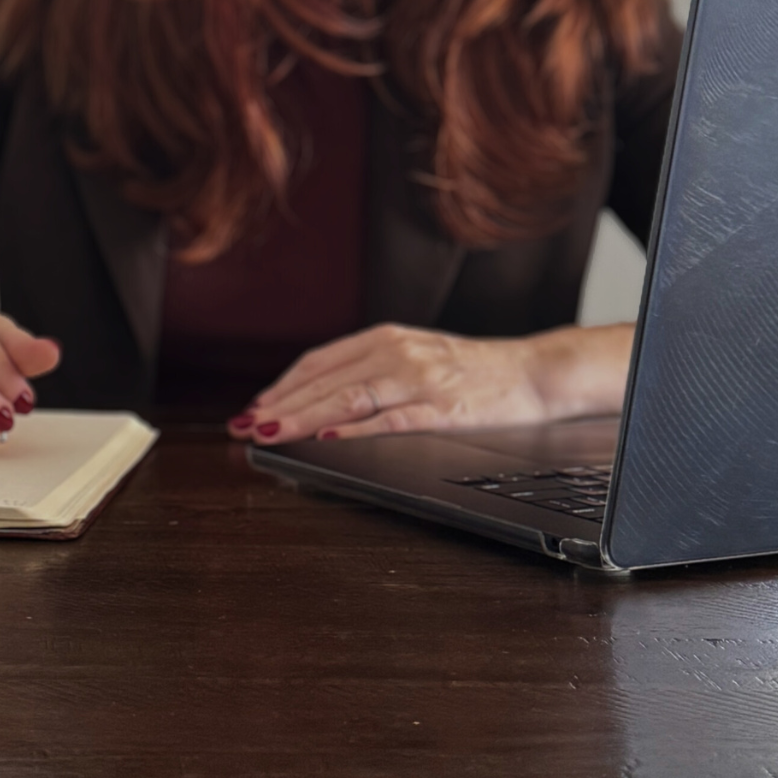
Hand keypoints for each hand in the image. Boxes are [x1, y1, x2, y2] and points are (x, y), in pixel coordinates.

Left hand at [228, 323, 631, 444]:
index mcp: (385, 339)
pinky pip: (391, 419)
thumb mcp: (413, 357)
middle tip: (244, 427)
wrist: (533, 371)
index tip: (253, 408)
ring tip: (271, 432)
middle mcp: (397, 352)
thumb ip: (369, 371)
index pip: (318, 362)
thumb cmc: (471, 371)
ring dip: (303, 417)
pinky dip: (355, 429)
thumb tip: (315, 400)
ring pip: (348, 397)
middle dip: (280, 406)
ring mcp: (419, 379)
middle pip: (326, 381)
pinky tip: (329, 439)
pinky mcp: (442, 407)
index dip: (281, 386)